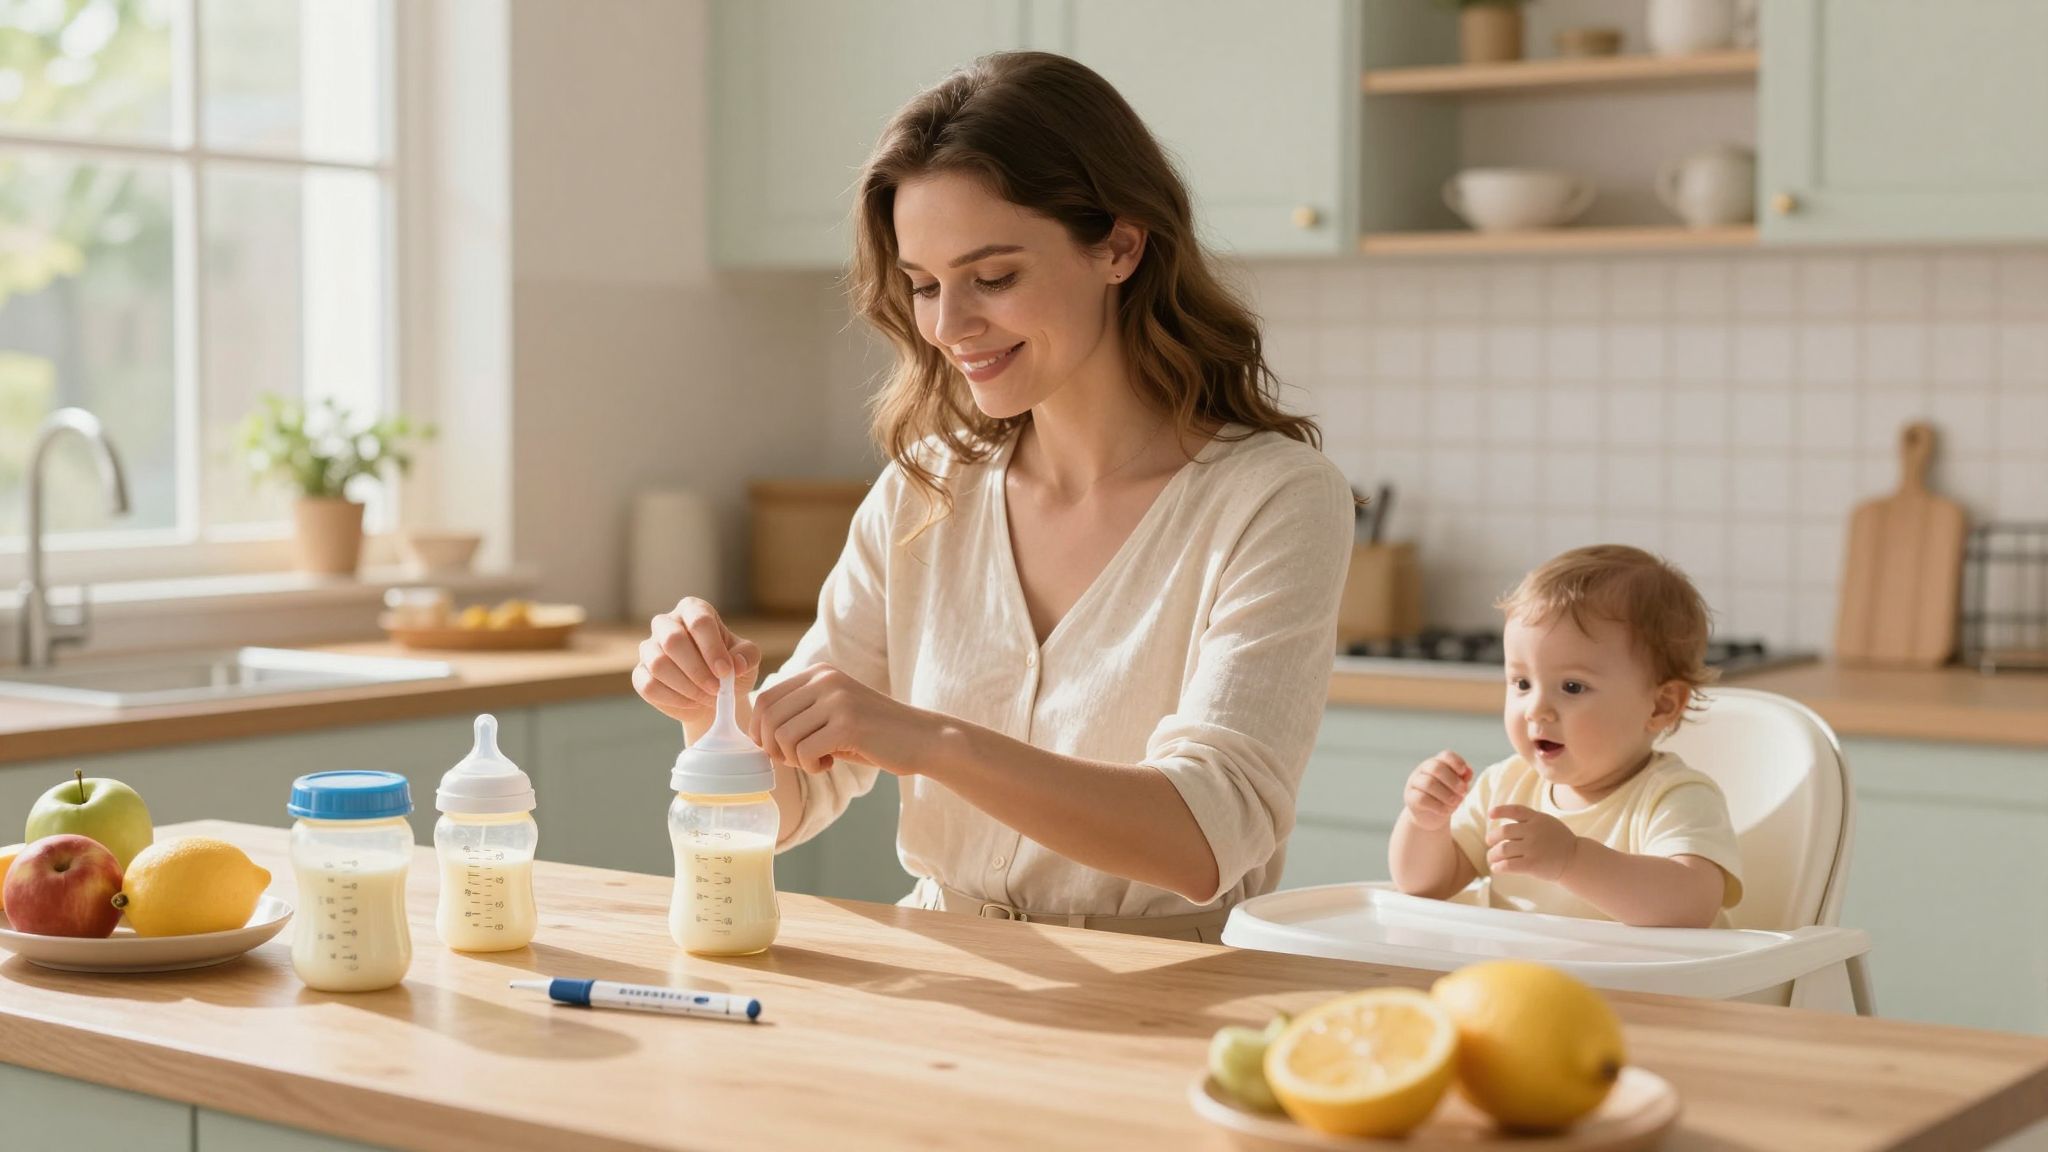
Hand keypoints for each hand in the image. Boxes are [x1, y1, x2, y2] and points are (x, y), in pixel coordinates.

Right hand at [632, 598, 760, 722]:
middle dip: (697, 670)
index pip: (699, 621)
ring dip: (687, 686)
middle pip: (673, 640)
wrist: (713, 695)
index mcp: (693, 610)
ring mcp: (649, 647)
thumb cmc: (729, 669)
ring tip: (707, 697)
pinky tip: (691, 702)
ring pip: (658, 664)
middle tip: (716, 689)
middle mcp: (667, 623)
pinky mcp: (640, 673)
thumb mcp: (747, 659)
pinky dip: (674, 699)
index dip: (713, 648)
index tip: (726, 671)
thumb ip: (747, 656)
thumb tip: (736, 663)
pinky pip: (649, 685)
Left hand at [749, 663, 933, 776]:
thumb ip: (800, 715)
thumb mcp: (833, 713)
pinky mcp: (847, 724)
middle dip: (773, 747)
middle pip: (769, 717)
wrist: (921, 739)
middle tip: (796, 759)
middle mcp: (825, 680)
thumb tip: (757, 735)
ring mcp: (837, 700)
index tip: (775, 749)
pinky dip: (811, 766)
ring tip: (818, 760)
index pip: (767, 698)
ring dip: (794, 759)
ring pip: (783, 736)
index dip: (760, 729)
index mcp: (819, 673)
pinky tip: (830, 763)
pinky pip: (803, 751)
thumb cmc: (874, 734)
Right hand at [1402, 751, 1470, 831]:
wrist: (1429, 816)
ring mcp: (1414, 783)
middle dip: (1452, 780)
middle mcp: (1423, 770)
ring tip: (1456, 803)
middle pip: (1436, 767)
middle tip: (1463, 791)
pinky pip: (1422, 799)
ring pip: (1428, 783)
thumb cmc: (1445, 797)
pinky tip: (1446, 811)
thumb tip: (1468, 772)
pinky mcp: (1410, 798)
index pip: (1446, 756)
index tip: (1464, 774)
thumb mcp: (1456, 787)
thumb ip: (1463, 778)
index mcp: (1436, 763)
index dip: (1457, 762)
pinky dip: (1438, 806)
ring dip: (1447, 794)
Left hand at [1486, 805, 1578, 881]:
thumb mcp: (1548, 824)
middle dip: (1492, 838)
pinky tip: (1496, 868)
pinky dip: (1498, 867)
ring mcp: (1533, 848)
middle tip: (1489, 843)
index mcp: (1538, 819)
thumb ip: (1530, 822)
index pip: (1515, 810)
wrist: (1576, 860)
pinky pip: (1508, 865)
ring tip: (1491, 858)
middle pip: (1504, 832)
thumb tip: (1503, 828)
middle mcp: (1534, 831)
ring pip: (1503, 849)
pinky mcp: (1533, 864)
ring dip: (1492, 855)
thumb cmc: (1559, 843)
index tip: (1490, 815)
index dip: (1500, 811)